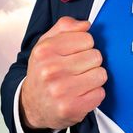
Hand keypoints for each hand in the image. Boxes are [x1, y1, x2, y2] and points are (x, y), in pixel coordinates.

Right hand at [20, 16, 106, 130]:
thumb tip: (86, 25)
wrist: (31, 105)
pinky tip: (80, 94)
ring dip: (94, 78)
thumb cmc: (42, 72)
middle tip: (77, 70)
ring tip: (80, 82)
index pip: (87, 38)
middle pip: (96, 56)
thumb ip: (64, 27)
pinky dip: (94, 94)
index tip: (75, 54)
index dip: (84, 46)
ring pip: (101, 74)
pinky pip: (100, 93)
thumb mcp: (46, 44)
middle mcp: (51, 70)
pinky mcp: (72, 108)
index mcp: (45, 51)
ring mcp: (61, 90)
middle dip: (90, 62)